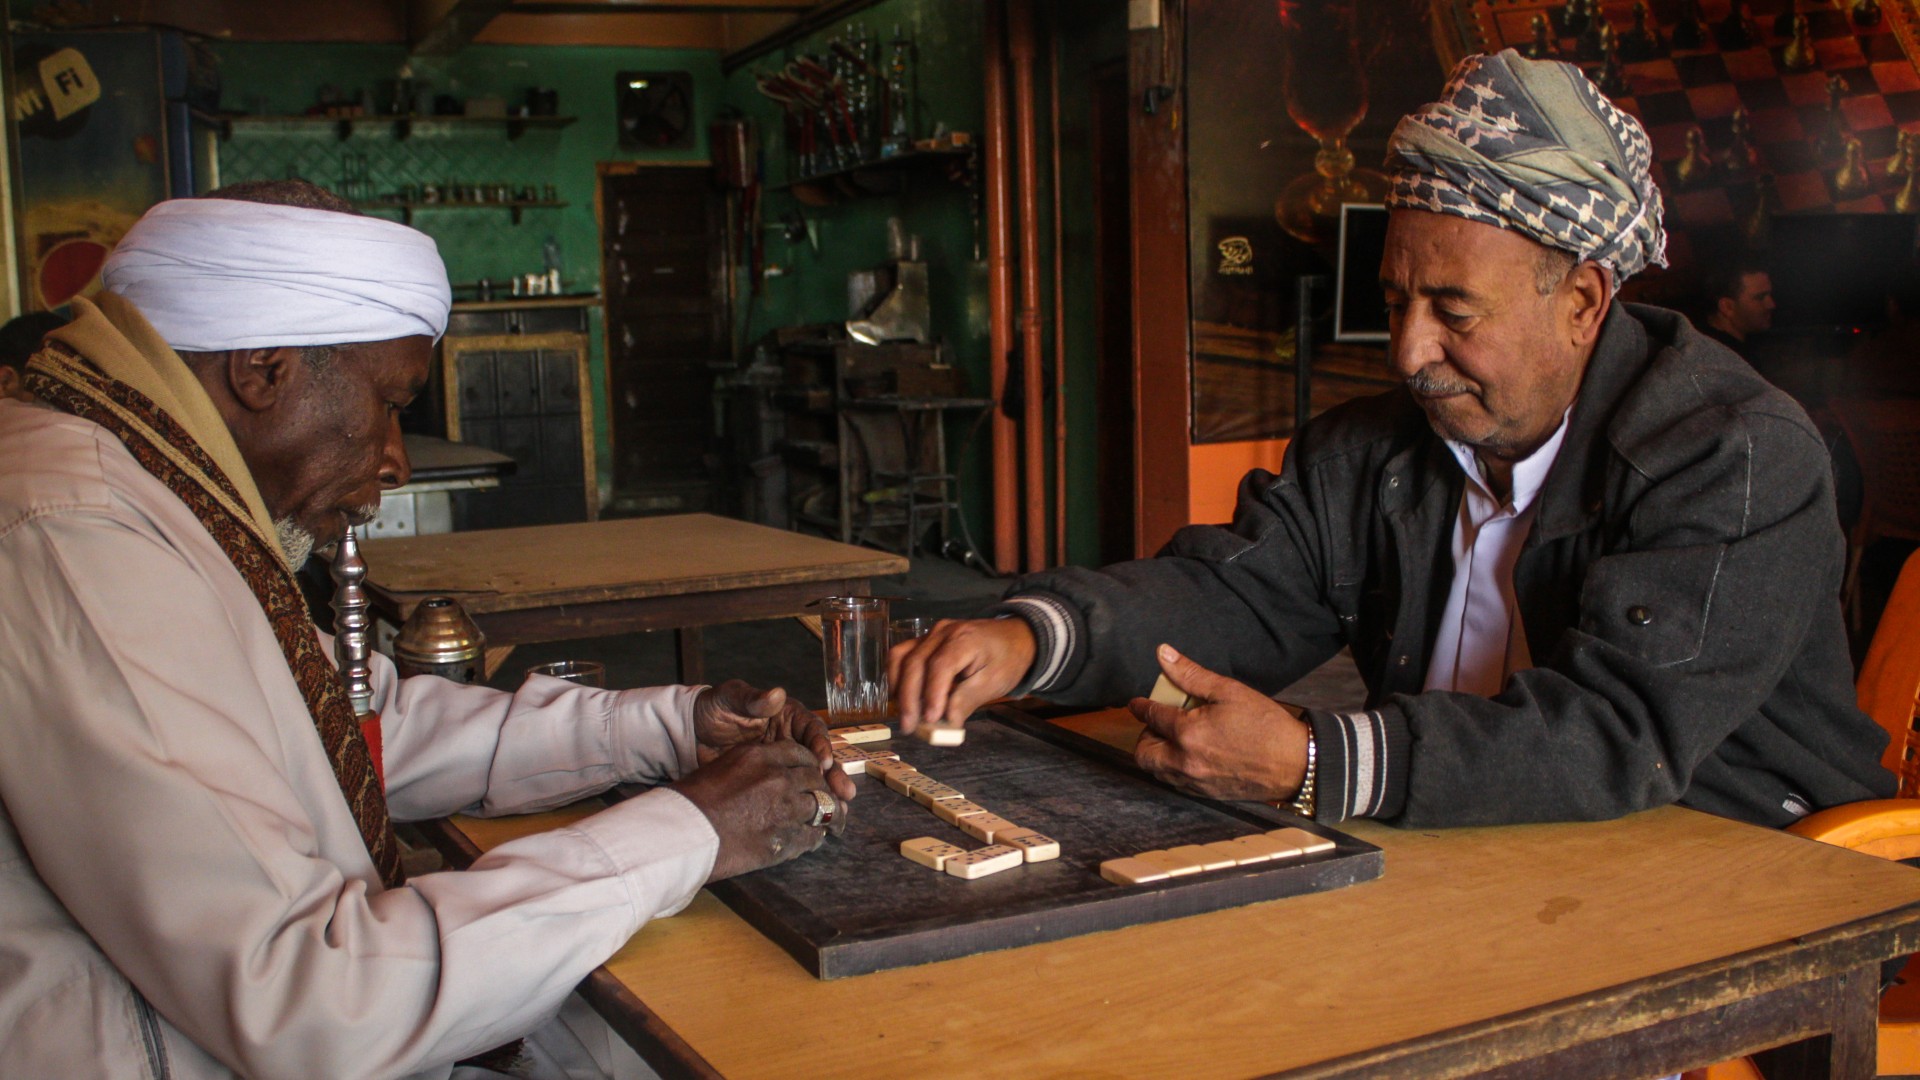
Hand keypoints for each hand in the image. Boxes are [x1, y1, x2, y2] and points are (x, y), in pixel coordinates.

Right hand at [671, 739, 848, 882]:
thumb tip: (770, 770)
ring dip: (828, 814)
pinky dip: (816, 836)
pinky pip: (812, 836)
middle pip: (816, 779)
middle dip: (824, 788)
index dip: (812, 763)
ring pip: (822, 807)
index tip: (815, 772)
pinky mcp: (785, 840)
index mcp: (761, 756)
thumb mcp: (722, 765)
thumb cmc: (692, 800)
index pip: (800, 753)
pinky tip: (815, 838)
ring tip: (834, 821)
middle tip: (832, 797)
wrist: (682, 834)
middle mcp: (778, 778)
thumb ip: (753, 764)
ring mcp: (785, 810)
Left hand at [693, 680, 854, 802]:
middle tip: (845, 792)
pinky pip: (794, 792)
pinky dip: (806, 803)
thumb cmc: (714, 709)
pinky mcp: (774, 781)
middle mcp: (793, 738)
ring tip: (840, 809)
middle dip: (833, 774)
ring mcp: (785, 762)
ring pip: (812, 777)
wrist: (690, 735)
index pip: (812, 729)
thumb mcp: (731, 699)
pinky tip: (817, 818)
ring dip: (827, 792)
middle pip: (820, 756)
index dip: (821, 745)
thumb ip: (753, 700)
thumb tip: (776, 694)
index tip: (824, 762)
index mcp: (788, 715)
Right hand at [888, 617, 1035, 731]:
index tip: (930, 719)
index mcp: (966, 639)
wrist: (1014, 637)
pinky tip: (900, 697)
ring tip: (903, 714)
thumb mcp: (994, 683)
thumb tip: (945, 724)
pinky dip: (896, 677)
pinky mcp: (924, 641)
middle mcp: (943, 632)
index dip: (932, 693)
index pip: (941, 665)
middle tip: (909, 727)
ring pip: (901, 657)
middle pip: (915, 662)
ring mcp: (931, 634)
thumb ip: (967, 701)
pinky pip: (902, 655)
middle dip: (909, 698)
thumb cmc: (1007, 660)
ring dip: (898, 687)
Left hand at [1129, 644, 1309, 801]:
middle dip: (1145, 735)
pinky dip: (1173, 768)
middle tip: (1160, 722)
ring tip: (1175, 737)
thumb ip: (1190, 674)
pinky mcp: (1206, 794)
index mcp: (1188, 733)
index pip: (1151, 716)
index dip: (1141, 706)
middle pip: (1143, 752)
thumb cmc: (1266, 725)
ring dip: (1157, 753)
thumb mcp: (1228, 690)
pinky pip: (1175, 783)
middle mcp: (1185, 761)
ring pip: (1157, 771)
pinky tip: (1190, 754)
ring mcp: (1194, 781)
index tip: (1137, 703)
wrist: (1296, 764)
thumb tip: (1163, 653)